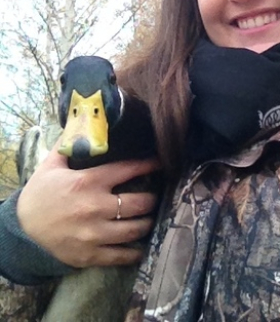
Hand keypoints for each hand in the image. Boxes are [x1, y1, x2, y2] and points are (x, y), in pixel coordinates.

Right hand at [17, 141, 159, 267]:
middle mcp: (95, 207)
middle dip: (152, 199)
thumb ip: (69, 144)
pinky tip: (140, 246)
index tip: (159, 162)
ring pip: (135, 230)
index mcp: (88, 182)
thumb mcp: (51, 166)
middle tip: (156, 195)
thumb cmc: (39, 195)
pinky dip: (134, 252)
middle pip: (139, 203)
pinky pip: (121, 255)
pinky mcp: (90, 255)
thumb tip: (81, 122)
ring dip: (147, 223)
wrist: (21, 231)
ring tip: (150, 217)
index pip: (127, 170)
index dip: (148, 165)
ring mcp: (94, 234)